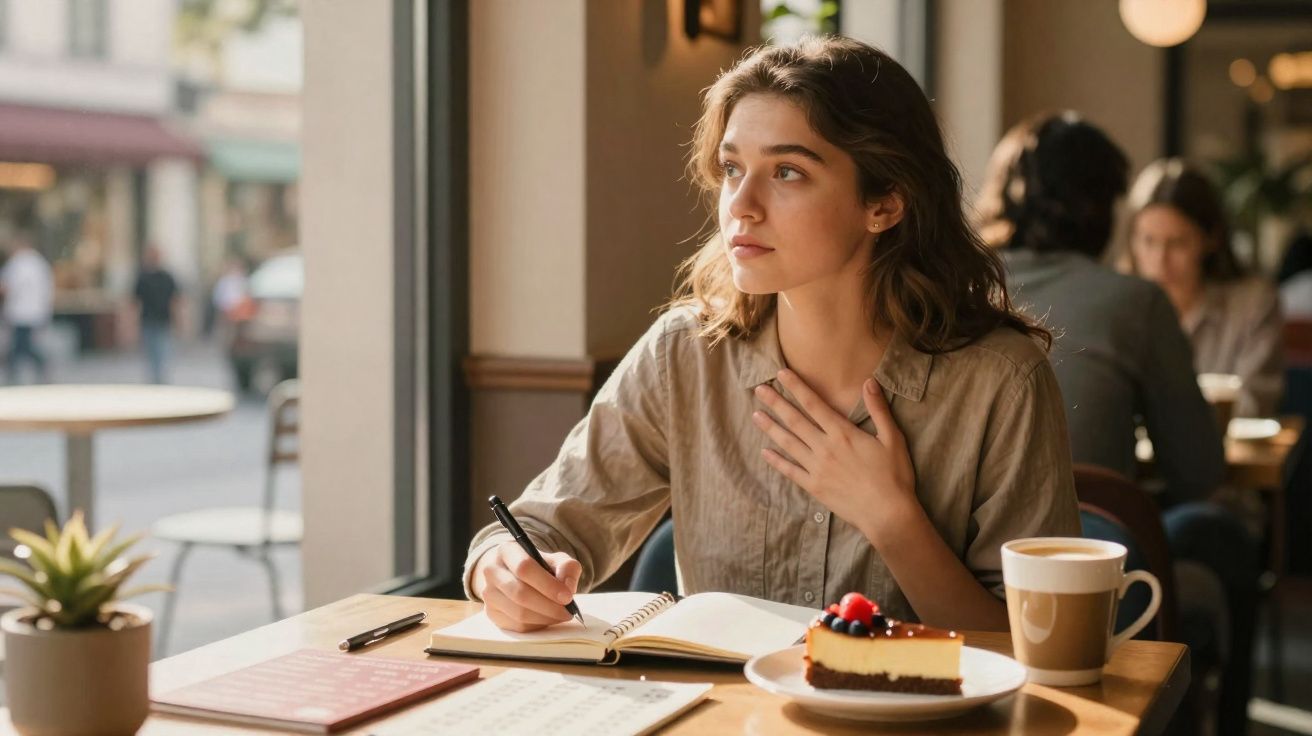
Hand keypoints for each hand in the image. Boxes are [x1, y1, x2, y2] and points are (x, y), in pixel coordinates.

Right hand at [471, 541, 581, 631]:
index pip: (524, 568)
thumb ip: (567, 567)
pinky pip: (517, 625)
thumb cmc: (538, 567)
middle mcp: (492, 571)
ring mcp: (489, 594)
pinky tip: (548, 618)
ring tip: (561, 615)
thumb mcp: (555, 559)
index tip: (567, 596)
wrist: (513, 575)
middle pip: (520, 593)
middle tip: (568, 611)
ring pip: (518, 613)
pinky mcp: (492, 613)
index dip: (547, 584)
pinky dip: (537, 625)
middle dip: (549, 606)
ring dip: (545, 617)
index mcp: (507, 551)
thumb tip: (568, 587)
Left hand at [752, 370, 918, 540]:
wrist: (887, 514)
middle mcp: (825, 448)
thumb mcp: (892, 438)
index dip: (796, 387)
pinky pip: (790, 471)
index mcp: (843, 433)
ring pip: (788, 443)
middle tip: (759, 390)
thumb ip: (879, 410)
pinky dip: (776, 461)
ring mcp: (817, 468)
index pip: (814, 404)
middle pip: (795, 420)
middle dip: (776, 403)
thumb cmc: (894, 476)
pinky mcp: (814, 487)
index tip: (781, 374)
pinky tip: (764, 452)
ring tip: (755, 415)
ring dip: (770, 428)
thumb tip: (869, 382)